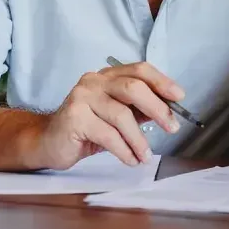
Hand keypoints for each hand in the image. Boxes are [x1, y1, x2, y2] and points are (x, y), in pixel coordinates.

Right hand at [34, 62, 184, 168]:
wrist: (48, 142)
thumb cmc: (87, 129)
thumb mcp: (117, 116)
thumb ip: (139, 110)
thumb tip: (169, 111)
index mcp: (107, 76)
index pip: (139, 69)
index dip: (161, 81)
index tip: (179, 96)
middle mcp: (94, 81)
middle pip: (133, 88)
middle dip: (158, 108)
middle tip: (172, 127)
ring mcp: (82, 97)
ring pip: (122, 115)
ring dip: (139, 140)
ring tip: (145, 155)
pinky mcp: (74, 117)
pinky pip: (108, 135)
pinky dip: (124, 150)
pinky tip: (131, 160)